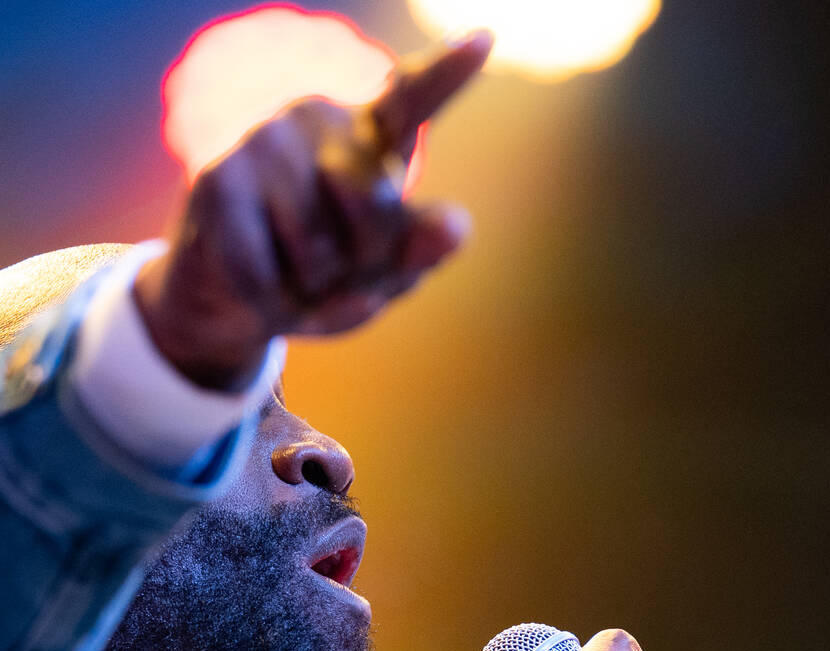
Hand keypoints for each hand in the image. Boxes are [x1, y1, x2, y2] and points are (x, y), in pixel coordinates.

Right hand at [133, 31, 492, 389]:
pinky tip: (262, 290)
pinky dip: (272, 302)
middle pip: (372, 207)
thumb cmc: (323, 282)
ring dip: (312, 289)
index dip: (446, 73)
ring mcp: (264, 138)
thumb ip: (424, 253)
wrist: (238, 303)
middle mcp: (319, 118)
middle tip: (339, 269)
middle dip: (364, 264)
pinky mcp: (217, 176)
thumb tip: (454, 228)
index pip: (412, 100)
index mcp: (373, 135)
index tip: (485, 39)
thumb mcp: (383, 278)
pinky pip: (265, 269)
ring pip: (316, 247)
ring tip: (297, 275)